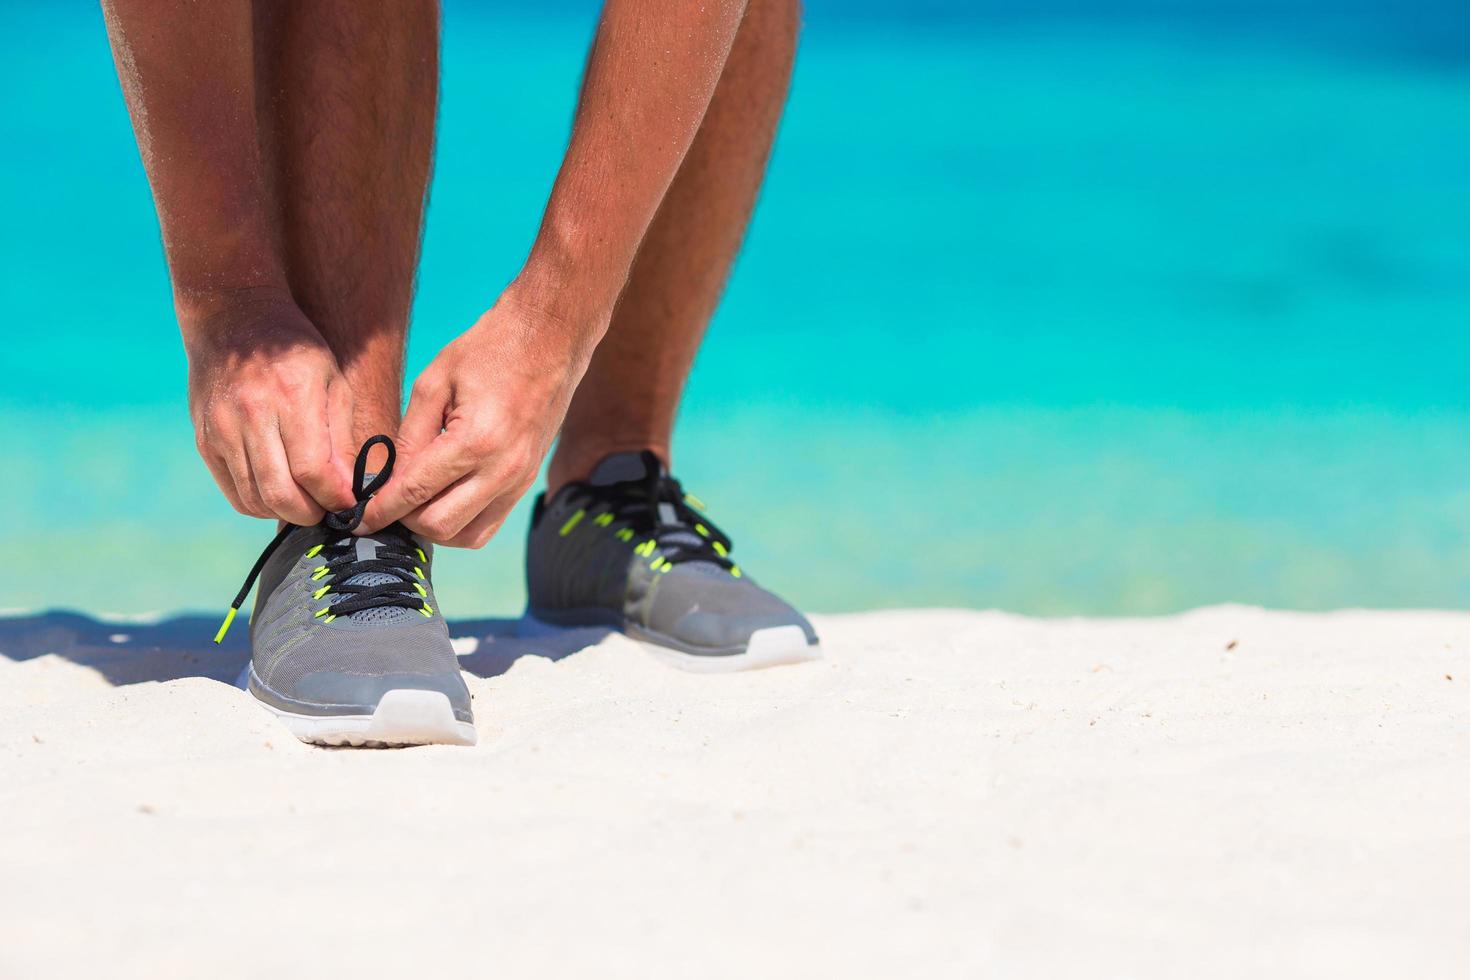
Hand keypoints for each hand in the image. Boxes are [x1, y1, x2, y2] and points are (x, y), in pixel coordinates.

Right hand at [184, 289, 356, 523]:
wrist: (233, 317)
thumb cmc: (295, 349)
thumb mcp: (333, 381)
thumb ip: (342, 438)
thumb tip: (347, 490)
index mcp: (292, 397)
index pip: (312, 471)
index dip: (335, 497)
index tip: (349, 503)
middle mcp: (251, 415)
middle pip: (280, 494)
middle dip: (311, 514)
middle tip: (328, 510)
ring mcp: (221, 430)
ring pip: (255, 500)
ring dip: (285, 512)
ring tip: (307, 501)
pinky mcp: (205, 440)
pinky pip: (235, 492)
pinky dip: (260, 504)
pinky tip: (279, 491)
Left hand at [358, 285, 603, 547]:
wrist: (550, 340)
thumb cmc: (489, 350)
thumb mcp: (433, 382)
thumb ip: (409, 436)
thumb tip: (389, 480)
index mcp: (475, 441)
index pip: (415, 493)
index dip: (380, 511)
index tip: (357, 519)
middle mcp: (502, 470)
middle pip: (439, 526)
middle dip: (405, 519)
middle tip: (387, 502)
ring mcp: (519, 480)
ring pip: (466, 536)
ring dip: (435, 526)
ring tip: (416, 501)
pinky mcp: (527, 482)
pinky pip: (488, 524)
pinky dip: (461, 522)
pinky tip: (444, 498)